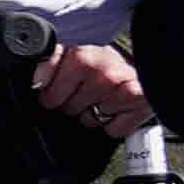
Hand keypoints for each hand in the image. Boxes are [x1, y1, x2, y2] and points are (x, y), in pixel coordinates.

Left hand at [31, 38, 153, 133]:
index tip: (61, 90)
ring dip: (95, 113)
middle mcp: (102, 74)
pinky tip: (118, 106)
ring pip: (91, 121)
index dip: (53, 96)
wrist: (147, 59)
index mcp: (81, 58)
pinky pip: (113, 130)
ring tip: (105, 95)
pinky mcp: (140, 105)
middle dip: (75, 103)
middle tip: (89, 89)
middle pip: (70, 110)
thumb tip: (36, 81)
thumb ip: (49, 63)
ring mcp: (122, 90)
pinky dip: (115, 123)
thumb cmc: (107, 59)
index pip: (50, 97)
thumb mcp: (75, 53)